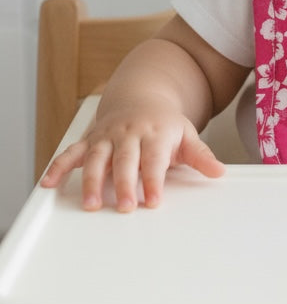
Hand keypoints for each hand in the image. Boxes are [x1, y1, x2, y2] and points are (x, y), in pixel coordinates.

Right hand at [40, 104, 224, 212]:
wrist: (142, 96)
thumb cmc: (165, 124)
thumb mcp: (187, 135)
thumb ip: (201, 156)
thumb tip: (220, 172)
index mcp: (155, 132)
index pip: (154, 159)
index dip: (153, 181)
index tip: (154, 202)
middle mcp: (129, 133)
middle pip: (126, 160)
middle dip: (125, 184)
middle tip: (126, 207)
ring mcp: (107, 136)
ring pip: (97, 158)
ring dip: (93, 181)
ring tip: (92, 204)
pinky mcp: (91, 140)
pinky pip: (72, 152)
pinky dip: (59, 166)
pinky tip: (49, 183)